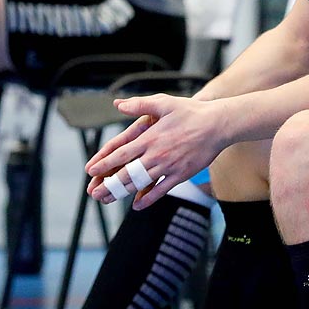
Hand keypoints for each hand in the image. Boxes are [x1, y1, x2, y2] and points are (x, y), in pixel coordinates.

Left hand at [84, 95, 228, 209]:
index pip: (121, 153)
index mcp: (150, 137)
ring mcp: (168, 166)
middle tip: (94, 192)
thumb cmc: (191, 112)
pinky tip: (137, 205)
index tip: (91, 170)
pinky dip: (147, 199)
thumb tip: (118, 104)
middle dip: (108, 184)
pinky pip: (161, 190)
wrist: (217, 125)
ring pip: (141, 183)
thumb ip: (140, 105)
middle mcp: (156, 154)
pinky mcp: (181, 174)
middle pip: (127, 172)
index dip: (105, 163)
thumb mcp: (164, 103)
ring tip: (108, 199)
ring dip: (122, 193)